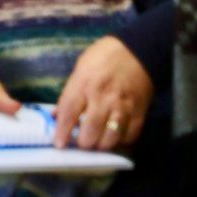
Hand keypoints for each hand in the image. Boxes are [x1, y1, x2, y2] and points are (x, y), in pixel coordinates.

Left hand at [53, 35, 152, 150]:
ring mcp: (123, 107)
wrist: (137, 52)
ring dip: (101, 145)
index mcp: (84, 84)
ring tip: (95, 144)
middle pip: (91, 130)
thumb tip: (57, 115)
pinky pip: (129, 136)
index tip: (59, 145)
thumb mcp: (80, 70)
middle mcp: (103, 98)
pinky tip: (113, 138)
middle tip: (80, 144)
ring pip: (111, 138)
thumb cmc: (102, 58)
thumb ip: (70, 94)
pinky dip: (120, 142)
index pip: (70, 112)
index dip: (63, 131)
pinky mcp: (140, 114)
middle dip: (83, 143)